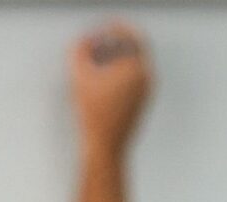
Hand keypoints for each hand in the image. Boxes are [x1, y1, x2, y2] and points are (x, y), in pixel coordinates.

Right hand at [69, 21, 152, 154]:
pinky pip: (134, 77)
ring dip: (116, 56)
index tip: (101, 30)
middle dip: (115, 42)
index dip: (115, 28)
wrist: (105, 147)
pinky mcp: (142, 101)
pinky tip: (100, 79)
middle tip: (97, 43)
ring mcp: (147, 90)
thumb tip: (83, 41)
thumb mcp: (79, 77)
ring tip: (95, 61)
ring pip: (134, 63)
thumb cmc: (93, 115)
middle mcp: (147, 77)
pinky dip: (119, 71)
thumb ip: (79, 51)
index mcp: (137, 68)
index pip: (131, 36)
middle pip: (134, 48)